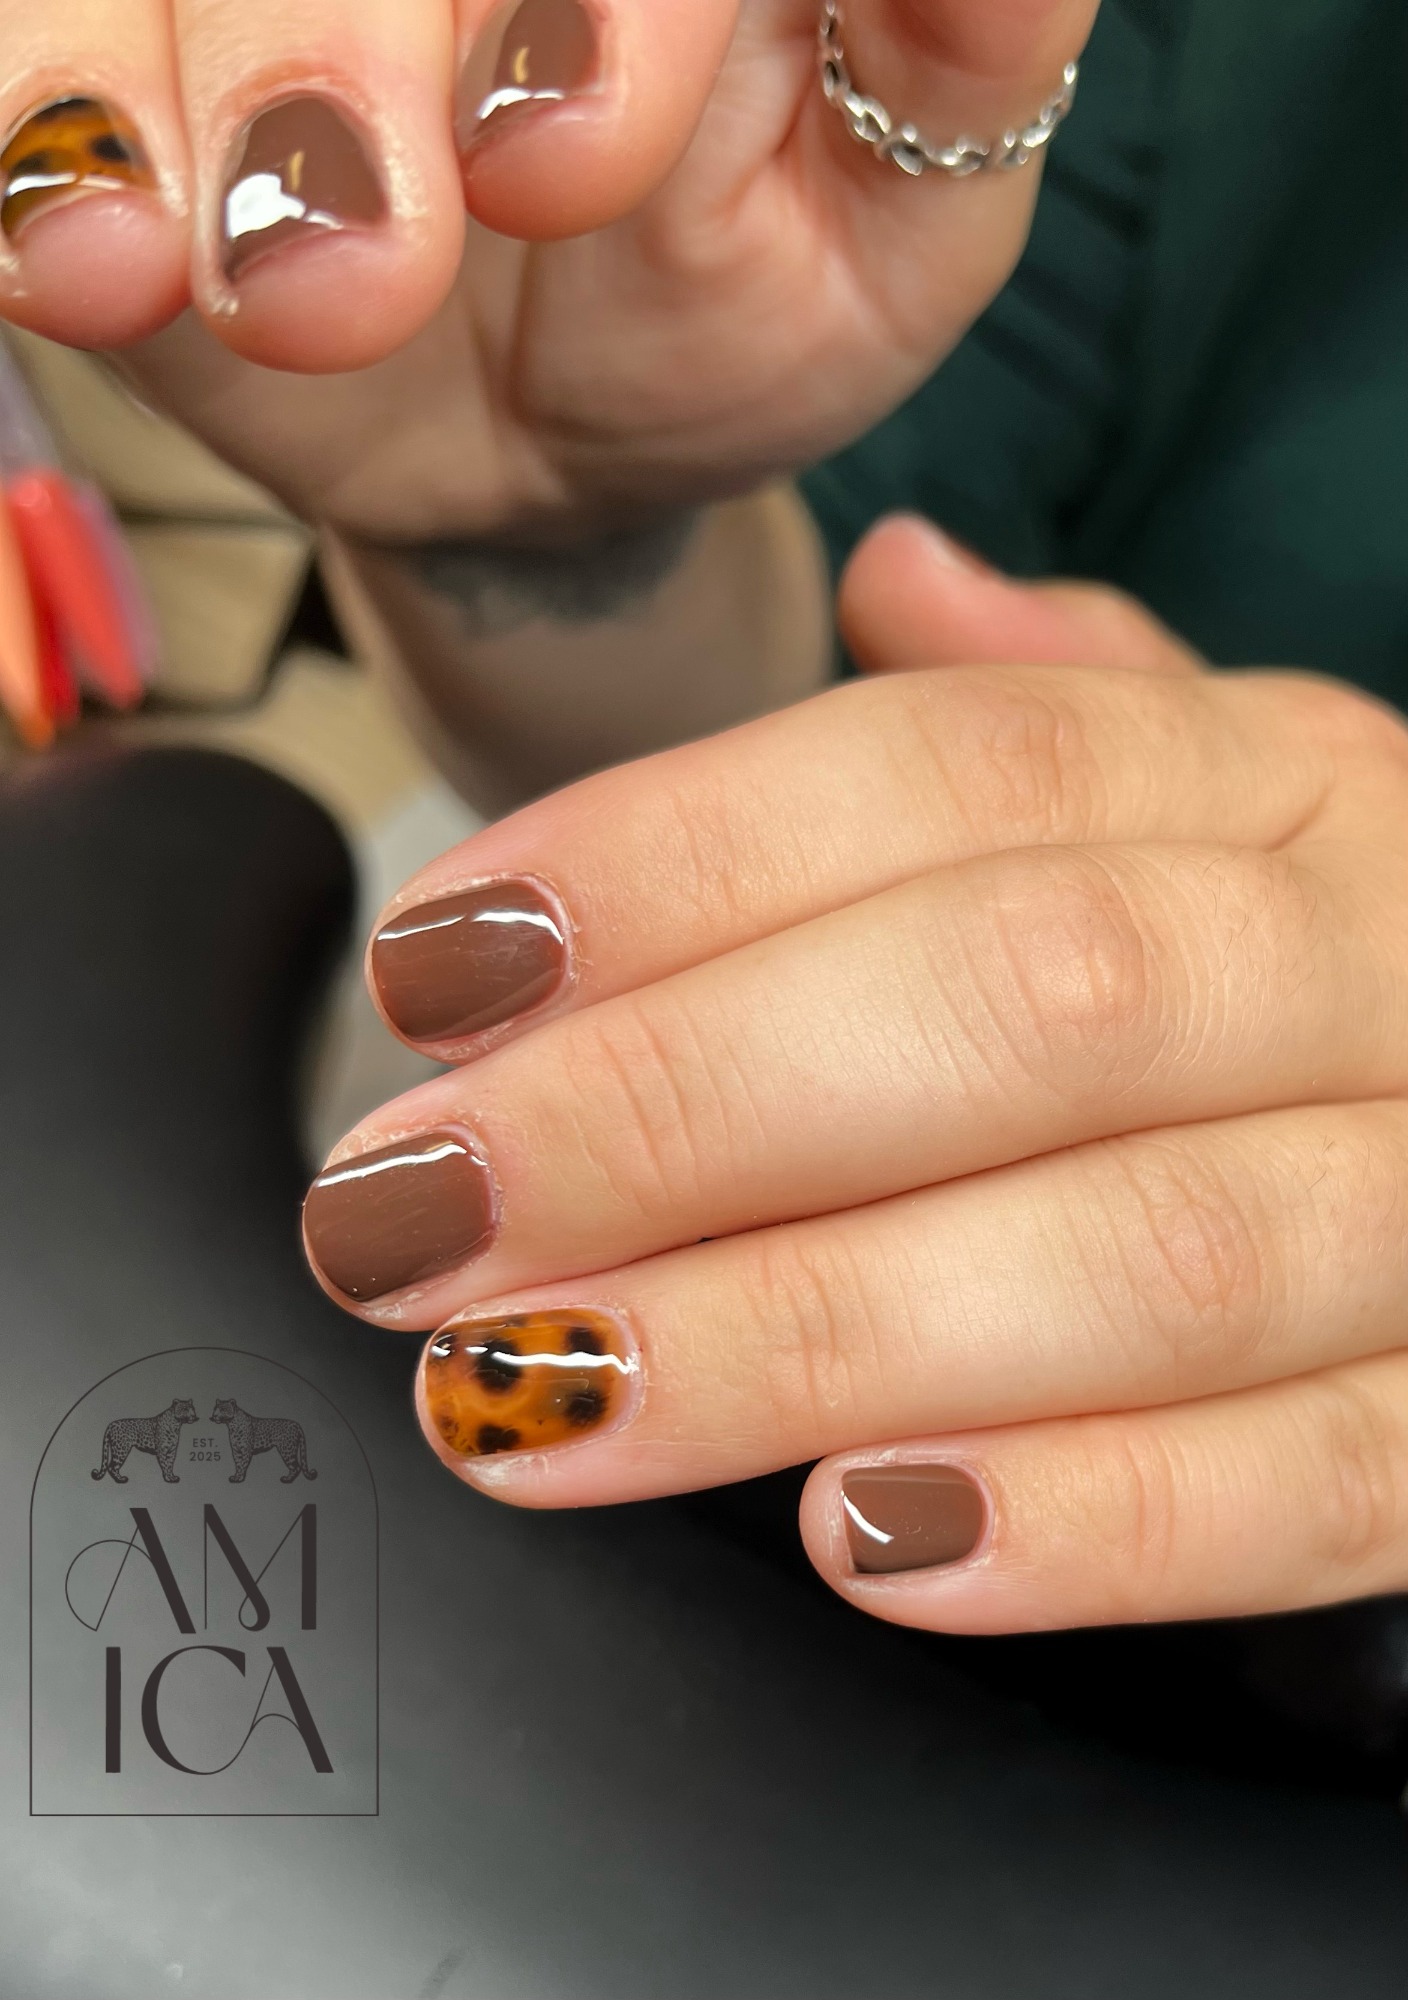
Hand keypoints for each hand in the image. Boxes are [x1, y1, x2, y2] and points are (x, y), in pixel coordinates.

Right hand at [0, 0, 1092, 538]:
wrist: (559, 437)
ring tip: (191, 278)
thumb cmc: (742, 302)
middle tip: (362, 269)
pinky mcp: (122, 61)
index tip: (571, 158)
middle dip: (337, 47)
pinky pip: (35, 69)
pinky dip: (35, 144)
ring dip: (167, 97)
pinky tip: (78, 256)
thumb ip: (959, 40)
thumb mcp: (907, 211)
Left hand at [299, 512, 1407, 1635]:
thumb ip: (1052, 710)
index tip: (441, 967)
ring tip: (545, 1387)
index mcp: (1279, 776)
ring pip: (1154, 1254)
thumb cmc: (1311, 973)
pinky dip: (1092, 1523)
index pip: (965, 767)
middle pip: (1030, 998)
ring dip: (812, 1330)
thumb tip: (903, 573)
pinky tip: (855, 1536)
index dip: (681, 858)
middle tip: (420, 1209)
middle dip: (684, 1110)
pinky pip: (1318, 1483)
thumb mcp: (1220, 788)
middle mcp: (1378, 955)